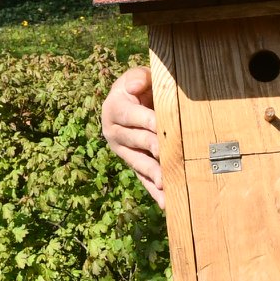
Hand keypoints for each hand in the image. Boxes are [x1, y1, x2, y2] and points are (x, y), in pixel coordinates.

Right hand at [101, 65, 163, 206]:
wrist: (132, 101)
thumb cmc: (139, 86)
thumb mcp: (136, 77)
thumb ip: (137, 78)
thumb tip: (136, 85)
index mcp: (114, 109)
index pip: (130, 115)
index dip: (145, 119)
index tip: (158, 124)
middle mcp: (114, 132)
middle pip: (135, 140)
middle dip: (151, 147)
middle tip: (164, 154)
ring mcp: (123, 151)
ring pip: (138, 162)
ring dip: (152, 173)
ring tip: (164, 184)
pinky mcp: (133, 163)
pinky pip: (143, 178)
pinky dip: (154, 190)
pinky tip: (165, 203)